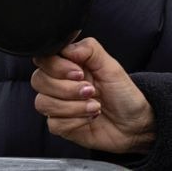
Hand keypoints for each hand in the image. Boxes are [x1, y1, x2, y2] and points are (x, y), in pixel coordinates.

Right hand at [32, 38, 155, 153]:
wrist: (133, 123)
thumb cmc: (123, 92)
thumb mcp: (111, 66)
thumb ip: (89, 50)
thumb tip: (66, 47)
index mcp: (70, 65)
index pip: (44, 59)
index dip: (57, 66)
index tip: (79, 72)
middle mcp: (60, 83)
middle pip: (38, 80)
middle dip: (66, 88)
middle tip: (90, 90)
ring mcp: (58, 105)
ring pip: (43, 103)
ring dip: (73, 106)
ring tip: (95, 105)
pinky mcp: (60, 125)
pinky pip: (53, 123)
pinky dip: (75, 120)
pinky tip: (90, 117)